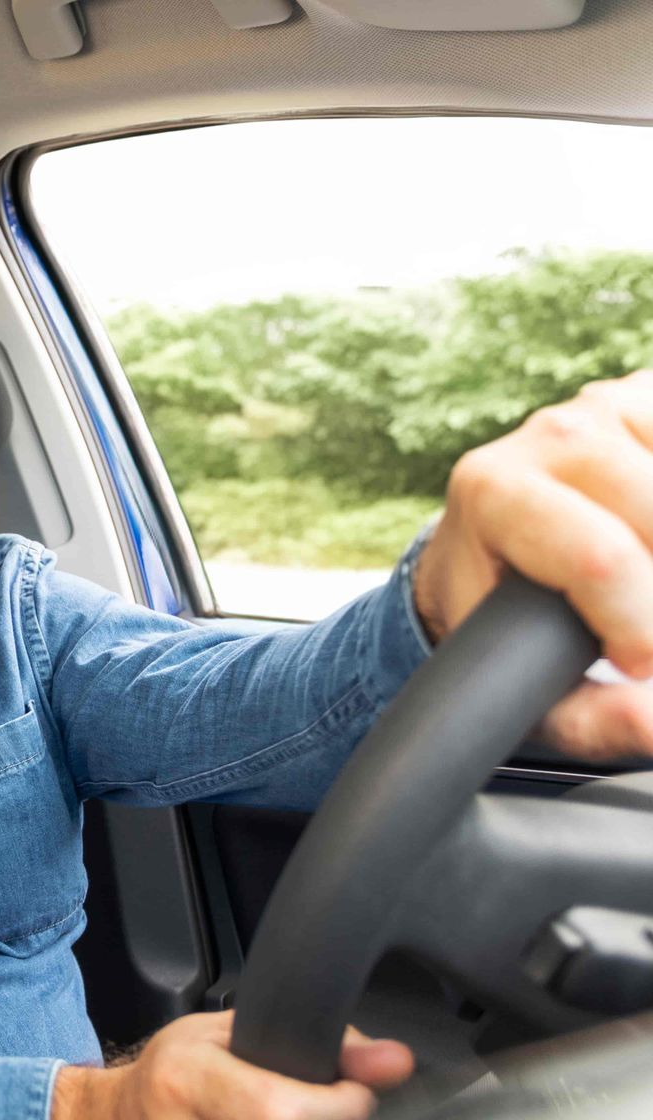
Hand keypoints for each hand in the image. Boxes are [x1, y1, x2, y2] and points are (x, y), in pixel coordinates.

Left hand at [415, 369, 652, 758]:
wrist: (487, 558)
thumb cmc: (503, 622)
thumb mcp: (528, 683)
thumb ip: (593, 718)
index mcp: (493, 492)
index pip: (600, 560)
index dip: (641, 626)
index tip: (637, 662)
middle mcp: (546, 437)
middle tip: (644, 628)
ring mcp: (603, 408)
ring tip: (642, 590)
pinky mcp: (647, 397)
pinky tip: (651, 543)